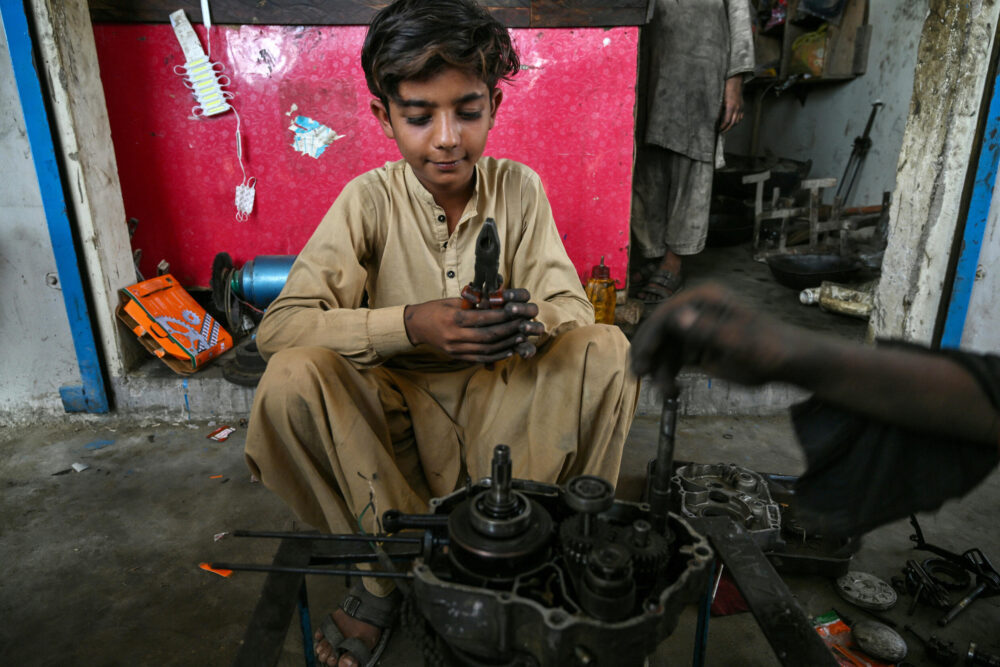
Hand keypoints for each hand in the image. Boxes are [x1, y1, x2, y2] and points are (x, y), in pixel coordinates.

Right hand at [405, 289, 543, 362]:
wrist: (416, 326)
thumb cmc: (436, 309)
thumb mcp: (453, 301)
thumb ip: (474, 304)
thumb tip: (497, 302)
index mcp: (454, 318)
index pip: (483, 318)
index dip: (502, 316)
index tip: (516, 311)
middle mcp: (455, 336)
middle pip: (487, 336)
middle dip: (508, 331)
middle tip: (523, 325)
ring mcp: (456, 349)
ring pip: (486, 349)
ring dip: (506, 345)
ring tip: (520, 338)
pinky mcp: (457, 356)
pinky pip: (480, 359)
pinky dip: (496, 356)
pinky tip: (508, 350)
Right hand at [629, 284, 797, 394]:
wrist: (787, 362)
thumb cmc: (769, 348)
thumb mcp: (738, 341)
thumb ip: (707, 330)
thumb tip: (677, 317)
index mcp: (704, 299)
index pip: (666, 314)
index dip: (650, 337)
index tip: (642, 362)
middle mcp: (695, 310)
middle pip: (660, 332)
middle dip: (649, 356)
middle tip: (639, 377)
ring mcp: (696, 329)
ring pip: (665, 349)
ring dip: (659, 370)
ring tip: (665, 393)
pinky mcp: (698, 347)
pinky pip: (674, 359)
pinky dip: (668, 375)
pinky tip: (671, 391)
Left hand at [718, 75, 744, 133]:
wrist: (735, 81)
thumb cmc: (726, 89)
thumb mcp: (720, 100)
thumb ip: (719, 110)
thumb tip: (715, 119)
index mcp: (731, 106)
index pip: (727, 121)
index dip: (722, 127)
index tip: (718, 129)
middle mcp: (737, 108)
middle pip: (733, 123)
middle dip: (727, 129)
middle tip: (721, 132)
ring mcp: (741, 107)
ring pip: (737, 120)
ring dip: (732, 126)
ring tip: (726, 128)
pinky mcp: (742, 106)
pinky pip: (740, 116)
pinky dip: (736, 121)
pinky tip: (732, 122)